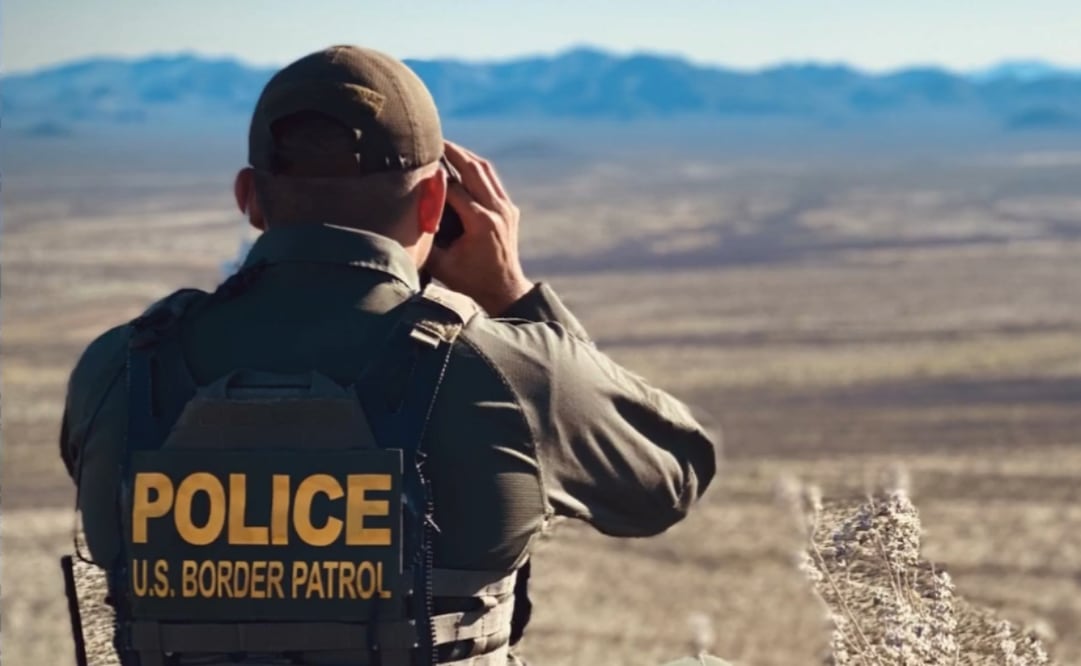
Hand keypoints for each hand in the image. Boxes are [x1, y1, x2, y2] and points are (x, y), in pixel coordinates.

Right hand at [426, 141, 533, 314]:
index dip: (434, 175)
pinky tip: (459, 163)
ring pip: (485, 169)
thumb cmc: (470, 282)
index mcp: (481, 223)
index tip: (415, 163)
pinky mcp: (510, 209)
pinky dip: (475, 168)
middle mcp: (498, 211)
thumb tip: (401, 218)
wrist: (505, 291)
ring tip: (444, 145)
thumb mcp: (442, 264)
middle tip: (431, 138)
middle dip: (452, 151)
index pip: (454, 188)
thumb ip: (425, 239)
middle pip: (473, 168)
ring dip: (465, 155)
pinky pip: (492, 179)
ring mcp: (507, 208)